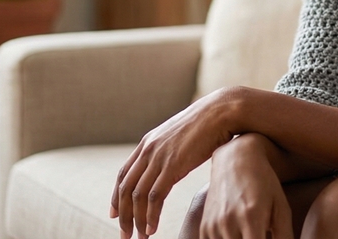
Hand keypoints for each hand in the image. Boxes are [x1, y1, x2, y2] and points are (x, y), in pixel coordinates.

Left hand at [111, 87, 248, 238]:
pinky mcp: (173, 165)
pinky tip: (152, 228)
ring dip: (136, 220)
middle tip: (125, 234)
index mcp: (147, 143)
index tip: (115, 214)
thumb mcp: (179, 136)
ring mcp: (159, 157)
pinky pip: (155, 197)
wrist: (222, 111)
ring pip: (138, 196)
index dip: (116, 197)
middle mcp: (148, 150)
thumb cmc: (207, 123)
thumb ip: (169, 150)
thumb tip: (171, 165)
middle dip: (123, 215)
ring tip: (140, 236)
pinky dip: (151, 216)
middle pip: (126, 188)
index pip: (123, 175)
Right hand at [196, 135, 293, 238]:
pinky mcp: (204, 227)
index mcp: (251, 217)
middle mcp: (228, 223)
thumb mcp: (281, 206)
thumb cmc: (264, 182)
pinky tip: (237, 235)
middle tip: (261, 234)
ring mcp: (213, 225)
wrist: (235, 159)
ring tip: (249, 233)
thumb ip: (285, 235)